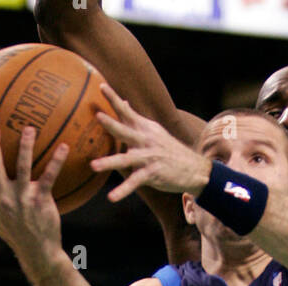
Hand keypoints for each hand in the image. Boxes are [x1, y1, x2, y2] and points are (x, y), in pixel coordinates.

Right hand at [0, 126, 67, 283]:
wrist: (38, 251)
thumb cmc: (14, 235)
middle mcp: (5, 198)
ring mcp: (24, 198)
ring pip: (22, 168)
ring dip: (25, 147)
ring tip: (29, 128)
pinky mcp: (41, 199)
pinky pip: (49, 176)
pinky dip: (57, 161)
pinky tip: (64, 147)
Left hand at [91, 85, 210, 202]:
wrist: (193, 168)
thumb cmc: (169, 150)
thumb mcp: (154, 131)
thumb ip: (135, 119)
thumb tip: (123, 103)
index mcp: (144, 128)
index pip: (126, 111)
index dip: (114, 98)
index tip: (101, 86)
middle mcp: (145, 140)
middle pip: (125, 130)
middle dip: (112, 124)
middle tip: (98, 116)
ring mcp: (148, 157)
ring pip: (126, 159)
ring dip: (109, 162)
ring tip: (93, 166)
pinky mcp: (152, 174)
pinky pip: (134, 182)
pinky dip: (123, 191)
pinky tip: (111, 197)